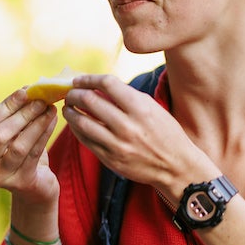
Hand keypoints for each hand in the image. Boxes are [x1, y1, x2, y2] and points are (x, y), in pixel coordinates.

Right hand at [0, 88, 59, 203]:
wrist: (35, 187)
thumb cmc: (23, 153)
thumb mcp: (15, 134)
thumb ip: (16, 115)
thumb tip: (30, 88)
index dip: (6, 105)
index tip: (25, 91)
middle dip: (22, 114)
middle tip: (41, 100)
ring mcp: (0, 176)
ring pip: (19, 145)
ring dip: (36, 124)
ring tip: (50, 109)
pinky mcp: (21, 182)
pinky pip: (34, 154)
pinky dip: (44, 135)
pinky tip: (53, 121)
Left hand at [62, 74, 208, 190]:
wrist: (176, 166)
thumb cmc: (166, 133)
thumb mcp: (152, 108)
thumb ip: (127, 97)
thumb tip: (99, 87)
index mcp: (140, 107)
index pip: (107, 83)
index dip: (89, 79)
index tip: (80, 79)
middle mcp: (128, 125)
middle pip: (90, 101)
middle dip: (75, 93)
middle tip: (70, 92)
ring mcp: (118, 144)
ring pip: (82, 122)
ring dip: (71, 111)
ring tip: (68, 107)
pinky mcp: (111, 159)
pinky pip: (86, 141)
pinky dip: (77, 129)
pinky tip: (76, 124)